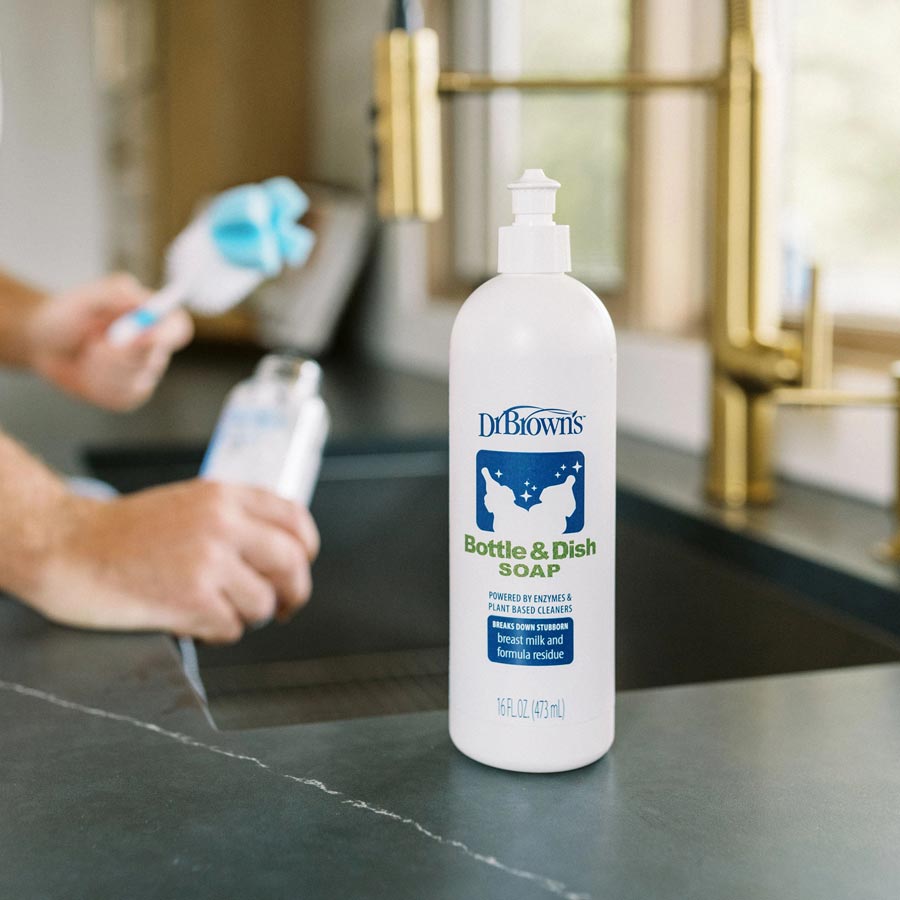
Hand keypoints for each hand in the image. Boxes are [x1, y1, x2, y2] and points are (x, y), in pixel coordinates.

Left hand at [28, 274, 193, 410]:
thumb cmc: (66, 314)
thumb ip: (118, 293)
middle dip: (120, 356)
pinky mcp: (128, 394)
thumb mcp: (87, 297)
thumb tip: (148, 304)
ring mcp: (142, 373)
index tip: (144, 336)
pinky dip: (98, 386)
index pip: (177, 328)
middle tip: (96, 347)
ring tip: (87, 356)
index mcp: (151, 316)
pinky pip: (122, 397)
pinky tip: (88, 374)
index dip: (168, 335)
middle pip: (154, 360)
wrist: (43, 343)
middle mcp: (153, 346)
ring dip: (103, 370)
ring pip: (136, 382)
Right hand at [29, 480, 319, 642]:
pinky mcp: (192, 598)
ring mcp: (209, 560)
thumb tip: (286, 548)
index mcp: (225, 495)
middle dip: (293, 592)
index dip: (305, 548)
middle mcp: (223, 523)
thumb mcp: (190, 503)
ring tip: (215, 607)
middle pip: (292, 564)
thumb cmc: (126, 531)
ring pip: (264, 603)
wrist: (68, 546)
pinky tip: (192, 618)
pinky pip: (232, 628)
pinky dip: (216, 632)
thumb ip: (236, 517)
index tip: (300, 565)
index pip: (295, 519)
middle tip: (283, 606)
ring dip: (245, 615)